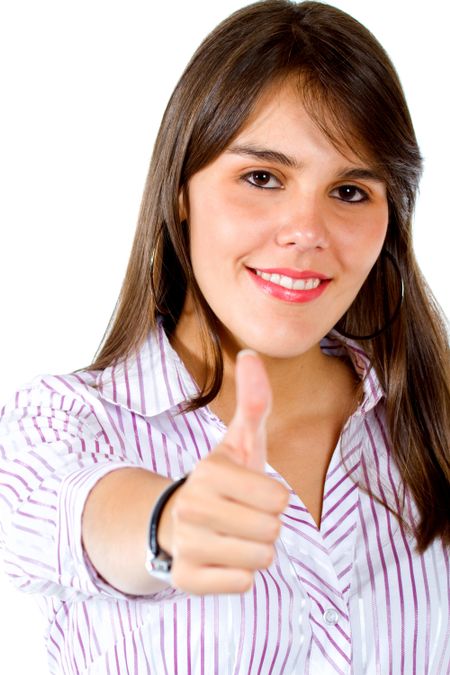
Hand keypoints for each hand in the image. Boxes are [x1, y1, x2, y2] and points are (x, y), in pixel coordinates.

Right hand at [160, 350, 289, 594]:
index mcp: (210, 470)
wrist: (180, 520)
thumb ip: (254, 400)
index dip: (273, 498)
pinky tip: (220, 556)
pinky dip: (239, 574)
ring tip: (232, 535)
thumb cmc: (223, 479)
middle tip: (241, 516)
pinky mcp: (184, 578)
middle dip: (266, 526)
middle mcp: (191, 506)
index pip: (280, 500)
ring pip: (259, 559)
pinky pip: (242, 584)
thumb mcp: (240, 441)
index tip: (249, 492)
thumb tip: (252, 353)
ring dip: (255, 550)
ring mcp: (185, 544)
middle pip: (272, 532)